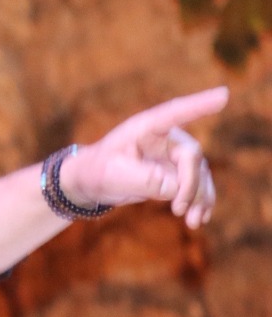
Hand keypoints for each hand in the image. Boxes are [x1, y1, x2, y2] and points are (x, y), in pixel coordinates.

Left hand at [60, 86, 227, 228]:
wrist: (92, 181)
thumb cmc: (98, 170)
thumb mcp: (114, 175)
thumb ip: (144, 180)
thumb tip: (174, 189)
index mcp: (146, 128)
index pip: (176, 113)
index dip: (200, 104)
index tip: (223, 95)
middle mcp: (166, 138)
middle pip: (191, 156)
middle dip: (190, 185)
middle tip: (178, 209)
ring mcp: (174, 155)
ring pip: (199, 174)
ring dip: (199, 198)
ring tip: (192, 221)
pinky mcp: (177, 172)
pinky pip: (197, 186)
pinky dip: (200, 202)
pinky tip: (198, 219)